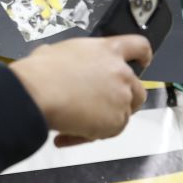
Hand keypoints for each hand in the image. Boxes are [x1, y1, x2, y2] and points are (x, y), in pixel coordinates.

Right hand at [10, 35, 151, 146]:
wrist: (38, 92)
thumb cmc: (41, 71)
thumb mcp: (56, 52)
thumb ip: (71, 59)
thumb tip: (57, 63)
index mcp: (107, 50)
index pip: (139, 46)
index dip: (143, 56)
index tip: (144, 61)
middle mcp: (120, 72)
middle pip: (138, 89)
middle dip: (125, 100)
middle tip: (102, 106)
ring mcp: (121, 98)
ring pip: (123, 114)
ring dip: (103, 119)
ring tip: (74, 123)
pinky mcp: (117, 121)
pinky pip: (108, 132)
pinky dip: (89, 136)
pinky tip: (66, 134)